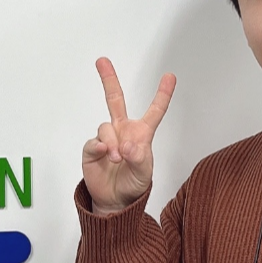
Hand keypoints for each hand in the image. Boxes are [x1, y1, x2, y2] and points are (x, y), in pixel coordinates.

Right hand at [82, 57, 176, 214]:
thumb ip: (139, 159)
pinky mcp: (92, 150)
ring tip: (117, 158)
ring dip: (112, 141)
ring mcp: (106, 139)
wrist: (115, 201)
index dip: (162, 94)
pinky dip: (99, 146)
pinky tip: (105, 153)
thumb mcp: (144, 174)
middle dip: (108, 79)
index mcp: (141, 134)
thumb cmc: (133, 184)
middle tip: (102, 61)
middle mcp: (122, 131)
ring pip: (106, 127)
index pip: (154, 111)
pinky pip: (93, 141)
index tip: (169, 77)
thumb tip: (127, 146)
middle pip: (114, 100)